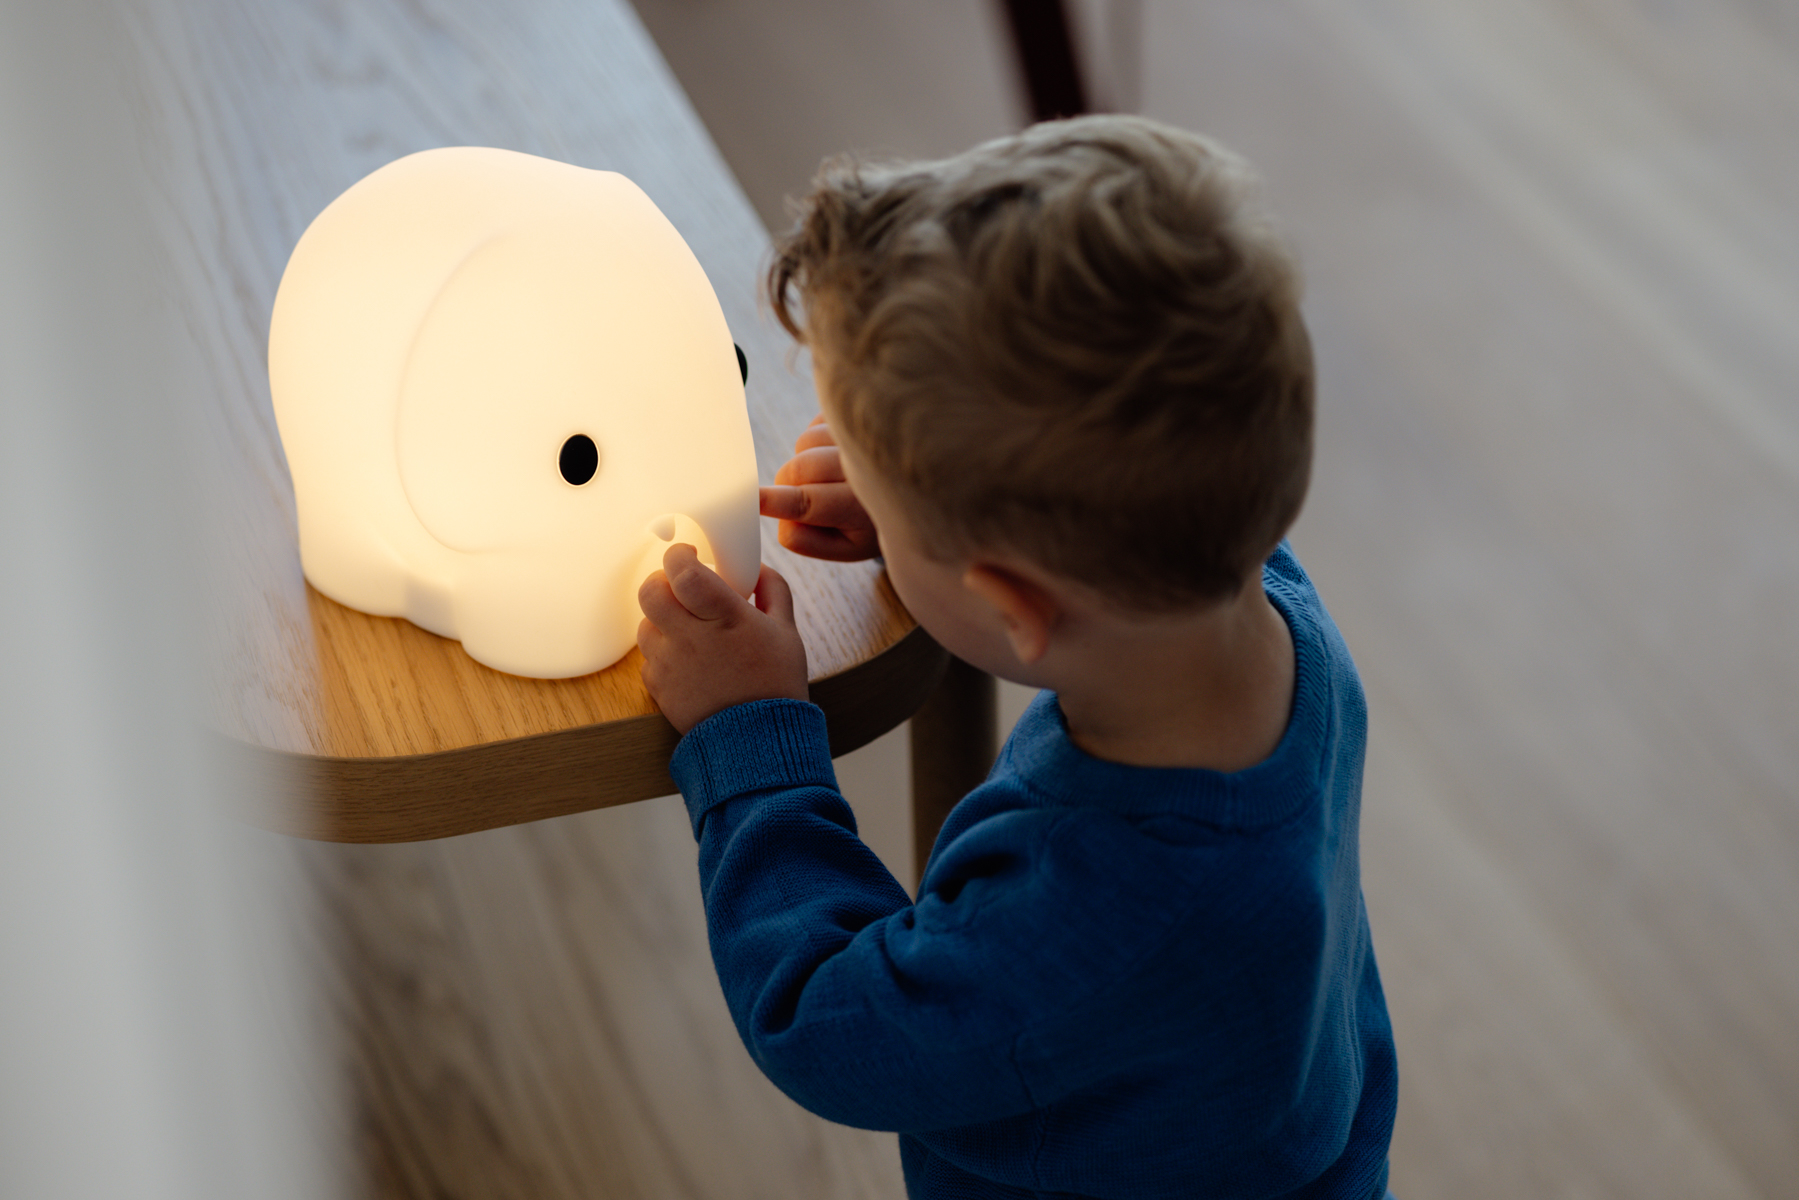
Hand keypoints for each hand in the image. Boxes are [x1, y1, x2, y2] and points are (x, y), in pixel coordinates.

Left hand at [638, 543, 809, 733]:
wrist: (758, 743)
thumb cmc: (775, 685)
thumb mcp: (787, 633)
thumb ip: (774, 592)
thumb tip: (759, 569)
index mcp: (724, 617)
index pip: (682, 572)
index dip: (680, 556)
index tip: (690, 556)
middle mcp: (690, 638)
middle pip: (650, 591)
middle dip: (661, 581)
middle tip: (679, 587)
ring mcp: (670, 664)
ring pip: (645, 624)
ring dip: (661, 619)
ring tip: (687, 628)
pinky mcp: (659, 688)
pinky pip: (648, 658)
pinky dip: (662, 652)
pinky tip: (686, 658)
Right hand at [759, 414, 880, 561]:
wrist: (916, 489)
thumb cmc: (873, 522)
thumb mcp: (845, 547)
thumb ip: (806, 540)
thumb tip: (779, 518)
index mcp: (862, 508)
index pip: (810, 502)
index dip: (778, 501)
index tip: (754, 499)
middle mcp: (868, 465)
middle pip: (800, 467)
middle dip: (787, 484)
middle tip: (801, 499)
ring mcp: (866, 434)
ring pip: (805, 443)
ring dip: (803, 461)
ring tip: (828, 478)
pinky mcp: (861, 416)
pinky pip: (814, 426)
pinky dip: (815, 443)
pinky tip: (835, 459)